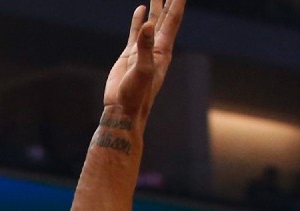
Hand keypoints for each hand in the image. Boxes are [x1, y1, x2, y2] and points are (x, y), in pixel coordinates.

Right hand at [104, 0, 185, 119]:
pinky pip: (137, 32)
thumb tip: (149, 24)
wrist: (123, 110)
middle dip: (168, 1)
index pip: (172, 21)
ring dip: (155, 8)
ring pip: (152, 23)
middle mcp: (156, 48)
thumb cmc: (135, 95)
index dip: (177, 3)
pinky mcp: (130, 55)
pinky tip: (140, 9)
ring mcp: (143, 50)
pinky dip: (139, 20)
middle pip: (165, 18)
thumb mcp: (142, 70)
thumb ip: (145, 47)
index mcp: (162, 50)